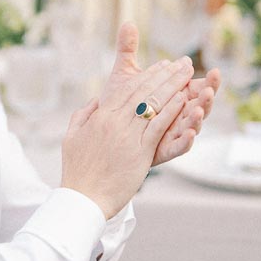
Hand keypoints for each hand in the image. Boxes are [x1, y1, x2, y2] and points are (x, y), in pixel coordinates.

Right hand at [60, 24, 195, 217]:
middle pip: (144, 91)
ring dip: (174, 86)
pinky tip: (183, 99)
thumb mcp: (72, 137)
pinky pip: (158, 126)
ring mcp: (127, 135)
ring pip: (154, 104)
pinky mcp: (139, 152)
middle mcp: (114, 121)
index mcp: (100, 116)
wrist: (83, 197)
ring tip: (188, 74)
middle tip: (183, 63)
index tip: (162, 65)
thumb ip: (84, 116)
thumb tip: (95, 102)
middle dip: (166, 75)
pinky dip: (171, 111)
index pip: (127, 89)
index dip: (147, 75)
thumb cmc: (77, 171)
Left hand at [106, 23, 219, 166]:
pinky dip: (186, 140)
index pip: (196, 86)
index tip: (215, 70)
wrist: (107, 136)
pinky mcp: (163, 150)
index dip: (207, 81)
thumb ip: (129, 51)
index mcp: (176, 97)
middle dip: (207, 97)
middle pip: (200, 105)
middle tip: (210, 88)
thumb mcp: (124, 76)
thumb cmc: (122, 105)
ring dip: (198, 117)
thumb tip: (127, 23)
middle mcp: (178, 114)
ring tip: (199, 109)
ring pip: (192, 125)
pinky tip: (189, 133)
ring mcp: (172, 132)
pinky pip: (179, 147)